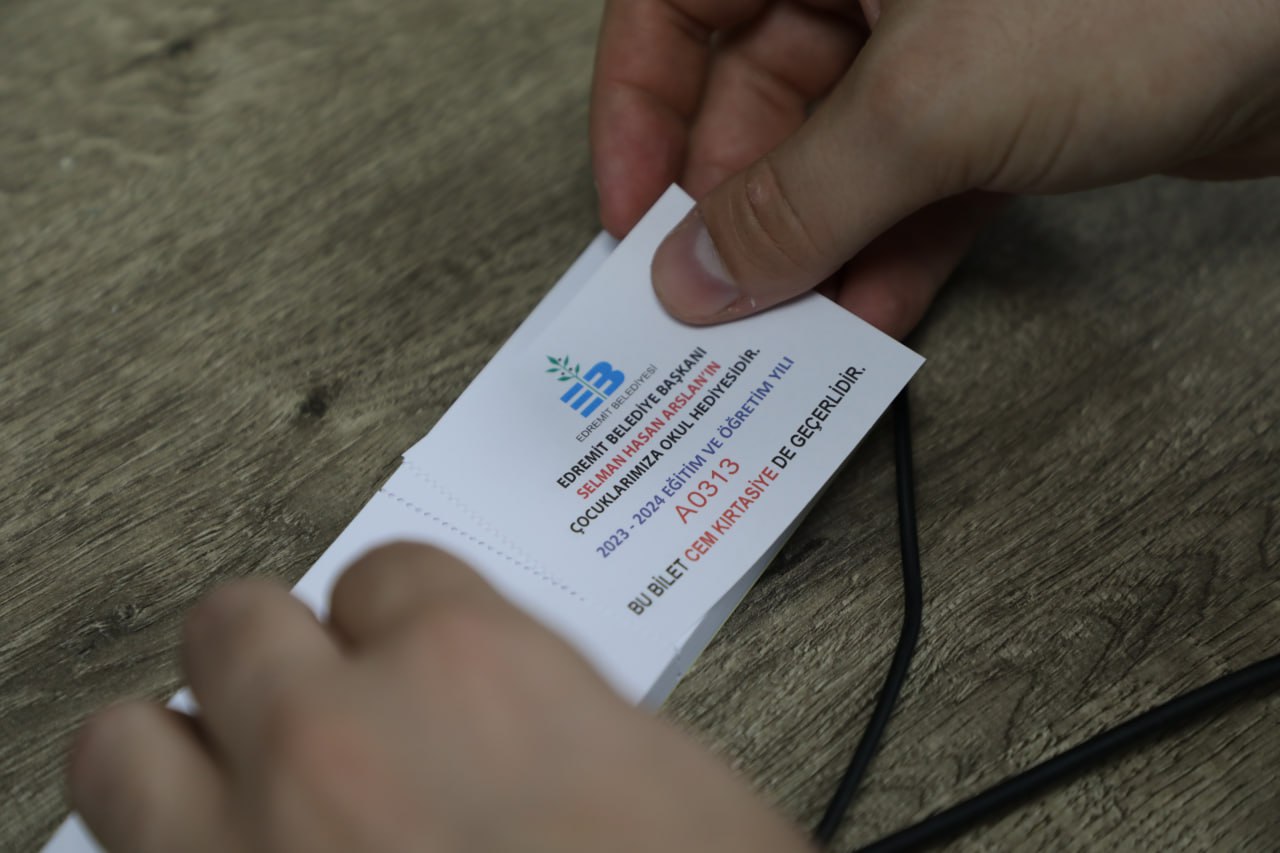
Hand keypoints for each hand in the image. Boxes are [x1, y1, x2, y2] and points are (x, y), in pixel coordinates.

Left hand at [69, 544, 811, 852]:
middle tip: (305, 705)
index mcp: (471, 671)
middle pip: (234, 625)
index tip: (395, 647)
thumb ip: (541, 708)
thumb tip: (485, 715)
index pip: (383, 574)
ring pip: (125, 748)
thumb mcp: (657, 775)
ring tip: (232, 795)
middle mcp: (338, 743)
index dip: (396, 619)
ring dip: (176, 763)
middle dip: (270, 661)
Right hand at [591, 0, 1279, 336]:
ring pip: (835, 146)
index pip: (677, 1)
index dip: (639, 109)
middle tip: (714, 298)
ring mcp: (942, 28)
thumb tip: (701, 268)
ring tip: (789, 325)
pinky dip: (892, 244)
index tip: (631, 214)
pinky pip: (914, 176)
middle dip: (736, 202)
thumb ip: (797, 197)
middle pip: (754, 88)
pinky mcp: (1005, 92)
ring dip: (812, 242)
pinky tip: (873, 309)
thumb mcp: (929, 101)